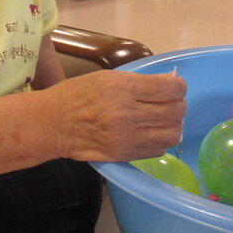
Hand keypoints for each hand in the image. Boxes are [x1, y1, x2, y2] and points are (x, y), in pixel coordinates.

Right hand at [49, 70, 186, 161]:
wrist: (53, 123)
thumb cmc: (78, 94)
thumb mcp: (107, 77)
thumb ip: (139, 82)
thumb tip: (168, 84)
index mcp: (122, 88)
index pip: (169, 89)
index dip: (179, 86)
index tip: (175, 85)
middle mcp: (127, 114)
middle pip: (175, 112)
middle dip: (178, 104)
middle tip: (171, 101)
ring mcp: (126, 137)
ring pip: (171, 134)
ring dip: (173, 125)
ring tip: (163, 118)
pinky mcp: (124, 154)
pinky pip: (158, 149)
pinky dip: (160, 140)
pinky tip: (150, 132)